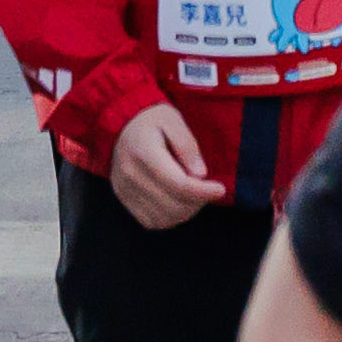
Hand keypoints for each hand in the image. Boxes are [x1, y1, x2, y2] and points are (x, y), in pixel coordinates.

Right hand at [105, 100, 225, 231]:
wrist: (120, 126)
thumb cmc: (152, 120)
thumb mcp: (173, 120)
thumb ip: (188, 146)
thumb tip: (200, 174)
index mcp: (143, 152)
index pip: (178, 184)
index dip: (203, 192)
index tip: (220, 189)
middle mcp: (130, 175)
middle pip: (172, 205)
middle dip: (198, 202)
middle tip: (208, 189)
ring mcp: (125, 191)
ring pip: (164, 218)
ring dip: (186, 211)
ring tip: (194, 194)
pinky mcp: (124, 200)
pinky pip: (152, 221)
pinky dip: (170, 217)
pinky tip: (178, 201)